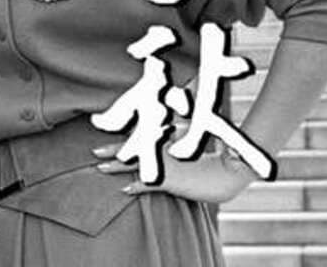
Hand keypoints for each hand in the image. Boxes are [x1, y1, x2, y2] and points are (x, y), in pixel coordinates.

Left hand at [93, 140, 255, 204]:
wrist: (231, 171)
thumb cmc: (214, 160)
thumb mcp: (193, 146)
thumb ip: (177, 140)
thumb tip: (166, 137)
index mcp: (170, 140)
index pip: (142, 138)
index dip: (124, 140)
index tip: (107, 138)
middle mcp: (166, 150)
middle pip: (135, 148)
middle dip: (114, 150)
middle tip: (94, 152)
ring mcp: (168, 165)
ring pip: (137, 164)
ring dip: (118, 166)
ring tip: (101, 168)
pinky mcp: (172, 181)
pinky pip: (150, 184)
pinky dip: (137, 186)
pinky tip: (125, 190)